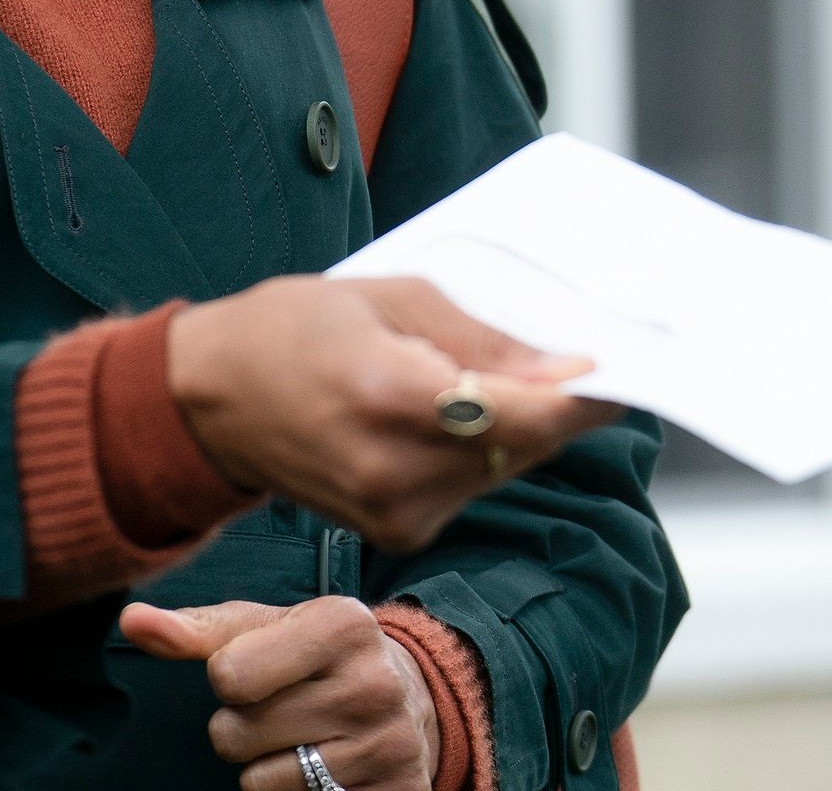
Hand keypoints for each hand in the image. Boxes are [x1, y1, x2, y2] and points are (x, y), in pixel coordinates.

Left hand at [119, 597, 437, 790]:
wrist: (410, 695)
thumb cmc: (317, 656)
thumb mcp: (267, 629)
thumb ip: (198, 629)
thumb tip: (132, 621)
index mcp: (343, 624)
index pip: (228, 675)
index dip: (229, 679)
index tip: (262, 671)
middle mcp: (373, 684)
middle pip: (235, 735)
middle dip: (243, 728)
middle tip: (284, 709)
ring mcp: (388, 745)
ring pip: (258, 784)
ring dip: (266, 768)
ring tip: (303, 739)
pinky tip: (325, 770)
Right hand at [166, 276, 622, 553]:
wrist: (209, 401)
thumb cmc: (295, 329)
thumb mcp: (392, 299)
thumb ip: (484, 340)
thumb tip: (567, 368)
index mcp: (391, 395)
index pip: (521, 413)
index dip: (582, 397)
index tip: (622, 370)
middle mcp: (395, 469)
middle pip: (524, 444)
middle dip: (555, 402)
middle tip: (571, 355)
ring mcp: (394, 511)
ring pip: (504, 467)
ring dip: (516, 424)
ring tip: (479, 374)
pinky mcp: (396, 531)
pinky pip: (472, 486)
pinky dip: (481, 449)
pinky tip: (449, 412)